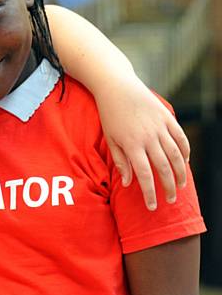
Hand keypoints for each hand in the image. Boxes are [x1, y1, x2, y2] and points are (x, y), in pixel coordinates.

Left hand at [95, 77, 189, 210]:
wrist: (117, 86)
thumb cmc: (109, 114)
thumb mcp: (110, 139)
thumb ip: (120, 162)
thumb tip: (128, 184)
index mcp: (131, 144)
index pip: (144, 175)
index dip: (149, 193)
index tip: (152, 207)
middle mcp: (148, 137)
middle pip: (163, 168)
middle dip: (167, 187)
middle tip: (169, 201)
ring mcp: (160, 127)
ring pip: (176, 155)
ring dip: (180, 173)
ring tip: (179, 186)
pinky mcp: (167, 117)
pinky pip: (180, 138)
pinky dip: (185, 152)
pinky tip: (184, 163)